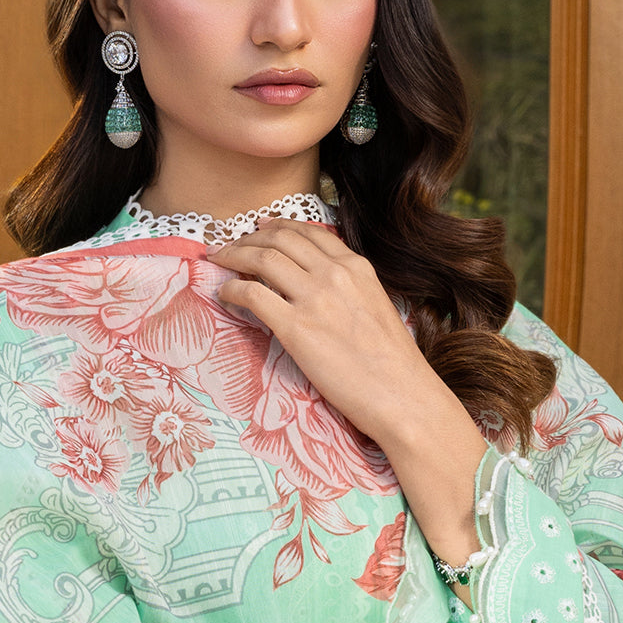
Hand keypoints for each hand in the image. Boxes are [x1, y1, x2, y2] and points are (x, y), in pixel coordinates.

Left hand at [209, 218, 486, 567]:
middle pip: (280, 239)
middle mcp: (335, 274)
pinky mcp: (296, 328)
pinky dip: (232, 290)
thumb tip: (315, 285)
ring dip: (234, 256)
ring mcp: (314, 299)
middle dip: (248, 238)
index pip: (308, 232)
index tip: (258, 229)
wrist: (402, 396)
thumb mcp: (375, 306)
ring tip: (220, 263)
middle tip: (230, 246)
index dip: (277, 227)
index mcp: (357, 267)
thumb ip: (347, 288)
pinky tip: (225, 295)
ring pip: (262, 259)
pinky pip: (252, 295)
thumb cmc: (391, 364)